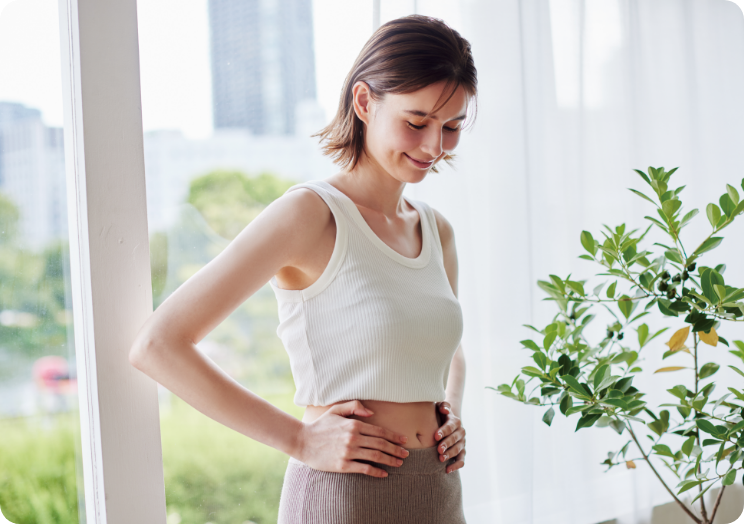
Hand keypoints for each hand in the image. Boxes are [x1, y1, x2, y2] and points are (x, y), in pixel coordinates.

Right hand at [295, 400, 409, 477]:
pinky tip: (384, 473)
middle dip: (396, 449)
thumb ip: (355, 407)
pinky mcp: (343, 465)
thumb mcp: (336, 410)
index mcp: (354, 424)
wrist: (302, 441)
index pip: (380, 431)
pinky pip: (364, 469)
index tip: (403, 440)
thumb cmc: (320, 425)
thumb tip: (372, 412)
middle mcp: (353, 438)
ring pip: (376, 456)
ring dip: (390, 460)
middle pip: (381, 444)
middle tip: (406, 454)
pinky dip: (377, 471)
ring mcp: (348, 452)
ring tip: (399, 463)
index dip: (394, 436)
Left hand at [434, 401, 465, 473]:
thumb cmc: (440, 414)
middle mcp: (460, 432)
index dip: (444, 431)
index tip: (435, 436)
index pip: (451, 426)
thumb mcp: (440, 407)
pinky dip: (455, 466)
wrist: (447, 422)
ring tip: (441, 459)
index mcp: (455, 421)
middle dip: (447, 444)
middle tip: (439, 450)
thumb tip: (444, 409)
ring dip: (450, 455)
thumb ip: (443, 406)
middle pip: (455, 439)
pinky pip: (461, 460)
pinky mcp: (462, 452)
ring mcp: (462, 443)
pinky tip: (447, 470)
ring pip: (458, 450)